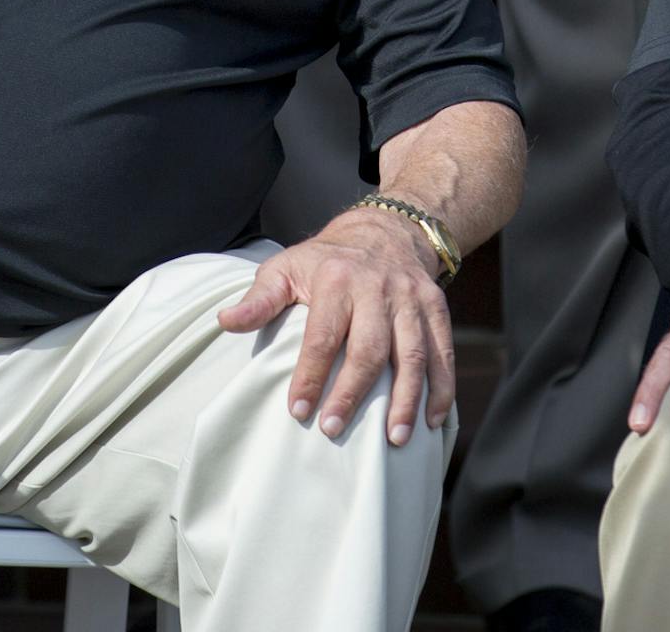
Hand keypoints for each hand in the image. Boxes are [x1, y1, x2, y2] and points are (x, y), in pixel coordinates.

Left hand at [218, 205, 454, 447]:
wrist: (386, 230)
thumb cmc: (327, 259)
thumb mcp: (286, 266)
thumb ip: (259, 297)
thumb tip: (226, 320)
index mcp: (336, 278)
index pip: (322, 335)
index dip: (309, 375)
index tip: (297, 412)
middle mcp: (377, 287)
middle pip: (368, 348)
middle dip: (352, 393)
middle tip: (335, 430)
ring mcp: (411, 298)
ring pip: (412, 353)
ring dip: (405, 399)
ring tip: (394, 439)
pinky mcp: (435, 307)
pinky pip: (442, 351)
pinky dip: (441, 387)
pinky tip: (432, 420)